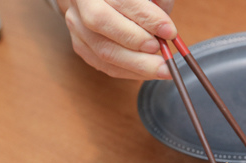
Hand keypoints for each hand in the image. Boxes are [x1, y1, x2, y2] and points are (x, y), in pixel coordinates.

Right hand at [57, 0, 176, 79]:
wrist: (107, 2)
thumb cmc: (135, 0)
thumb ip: (158, 3)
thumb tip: (167, 31)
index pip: (120, 0)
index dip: (146, 17)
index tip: (169, 32)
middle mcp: (79, 2)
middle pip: (100, 22)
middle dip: (136, 41)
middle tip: (163, 52)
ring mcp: (76, 24)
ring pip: (102, 50)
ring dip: (137, 64)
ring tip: (162, 68)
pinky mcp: (81, 45)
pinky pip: (104, 65)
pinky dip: (130, 72)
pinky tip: (149, 72)